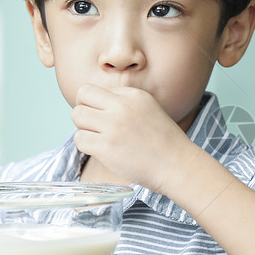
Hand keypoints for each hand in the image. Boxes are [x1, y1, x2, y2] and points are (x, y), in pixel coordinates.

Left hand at [71, 84, 197, 193]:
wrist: (177, 165)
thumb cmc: (164, 142)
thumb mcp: (149, 108)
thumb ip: (124, 101)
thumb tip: (95, 102)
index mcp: (133, 95)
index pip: (94, 89)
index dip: (93, 103)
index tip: (101, 116)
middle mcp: (121, 106)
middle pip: (82, 97)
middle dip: (84, 112)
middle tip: (95, 127)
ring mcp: (113, 127)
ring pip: (77, 116)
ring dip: (84, 128)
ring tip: (99, 138)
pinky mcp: (106, 147)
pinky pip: (80, 139)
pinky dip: (86, 145)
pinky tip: (101, 150)